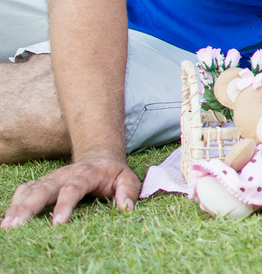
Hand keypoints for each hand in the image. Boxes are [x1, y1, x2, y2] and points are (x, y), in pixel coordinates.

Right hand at [2, 148, 138, 227]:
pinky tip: (7, 218)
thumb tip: (126, 208)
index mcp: (86, 173)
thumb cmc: (113, 173)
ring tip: (7, 225)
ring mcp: (51, 178)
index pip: (73, 188)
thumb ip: (128, 191)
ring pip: (30, 190)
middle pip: (44, 189)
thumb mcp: (127, 178)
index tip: (58, 222)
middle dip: (30, 207)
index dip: (64, 205)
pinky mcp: (42, 183)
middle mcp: (64, 175)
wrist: (99, 156)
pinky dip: (14, 203)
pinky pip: (25, 191)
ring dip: (17, 207)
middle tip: (17, 225)